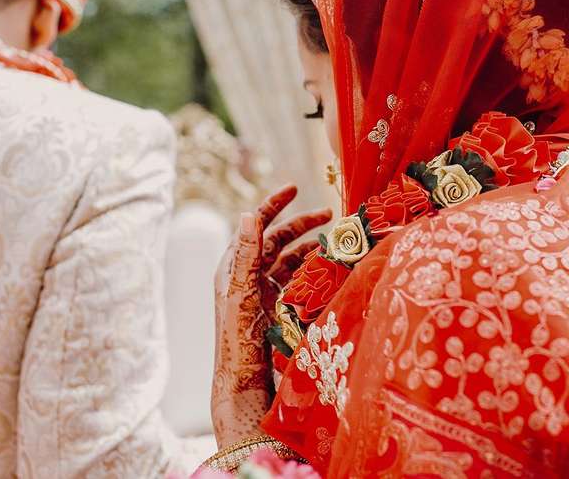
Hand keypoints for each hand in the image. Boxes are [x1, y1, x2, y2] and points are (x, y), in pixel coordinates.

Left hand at [211, 185, 330, 445]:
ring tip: (334, 243)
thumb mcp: (242, 290)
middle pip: (276, 240)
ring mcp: (262, 291)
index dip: (273, 204)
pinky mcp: (276, 307)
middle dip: (301, 225)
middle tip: (329, 214)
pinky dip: (313, 271)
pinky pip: (297, 281)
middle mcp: (248, 275)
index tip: (295, 188)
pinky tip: (329, 269)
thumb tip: (249, 213)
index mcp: (234, 266)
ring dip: (310, 248)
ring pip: (290, 260)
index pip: (254, 224)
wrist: (243, 381)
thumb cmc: (238, 337)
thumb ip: (247, 253)